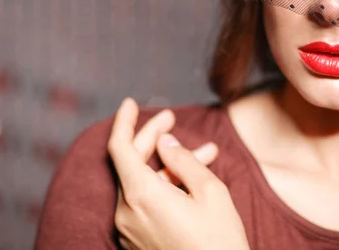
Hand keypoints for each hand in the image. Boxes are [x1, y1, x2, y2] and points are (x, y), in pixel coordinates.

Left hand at [108, 98, 250, 249]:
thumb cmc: (219, 242)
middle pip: (132, 163)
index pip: (119, 147)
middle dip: (153, 137)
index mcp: (141, 195)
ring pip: (143, 182)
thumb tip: (166, 142)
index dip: (124, 121)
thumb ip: (184, 161)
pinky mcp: (138, 241)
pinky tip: (192, 179)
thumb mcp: (210, 193)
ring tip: (206, 152)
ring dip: (169, 164)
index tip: (130, 103)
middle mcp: (127, 212)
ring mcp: (130, 229)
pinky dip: (165, 185)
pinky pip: (145, 202)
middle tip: (173, 119)